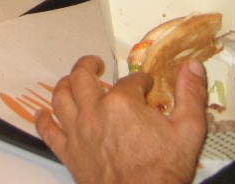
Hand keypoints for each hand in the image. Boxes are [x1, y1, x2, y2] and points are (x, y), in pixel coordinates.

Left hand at [35, 55, 206, 183]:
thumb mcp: (189, 131)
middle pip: (83, 77)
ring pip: (61, 97)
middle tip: (97, 63)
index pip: (131, 80)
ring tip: (72, 80)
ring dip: (65, 84)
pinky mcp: (69, 153)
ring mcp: (78, 132)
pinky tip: (42, 113)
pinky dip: (42, 120)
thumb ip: (191, 94)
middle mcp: (95, 111)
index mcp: (123, 103)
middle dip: (89, 65)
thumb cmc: (164, 171)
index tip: (148, 87)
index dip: (141, 81)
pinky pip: (48, 132)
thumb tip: (193, 65)